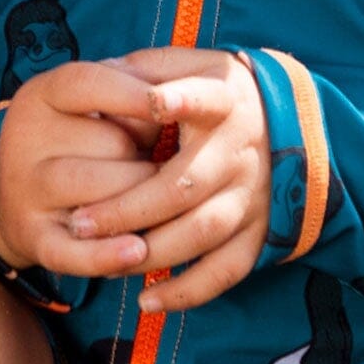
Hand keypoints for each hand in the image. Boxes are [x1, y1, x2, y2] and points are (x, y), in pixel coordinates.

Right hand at [0, 59, 168, 278]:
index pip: (88, 83)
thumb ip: (130, 90)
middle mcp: (26, 141)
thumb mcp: (92, 99)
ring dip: (137, 201)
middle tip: (157, 158)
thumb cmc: (79, 133)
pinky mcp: (33, 239)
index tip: (173, 100)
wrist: (17, 190)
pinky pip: (71, 253)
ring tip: (155, 197)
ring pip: (96, 197)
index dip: (133, 93)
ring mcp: (27, 193)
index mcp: (42, 94)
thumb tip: (183, 101)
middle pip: (107, 144)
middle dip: (145, 153)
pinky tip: (139, 251)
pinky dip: (107, 256)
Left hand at [64, 47, 271, 313]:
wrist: (284, 119)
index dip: (180, 100)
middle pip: (184, 185)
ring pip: (201, 232)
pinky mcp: (258, 231)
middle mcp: (241, 149)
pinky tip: (149, 299)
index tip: (152, 102)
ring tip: (104, 257)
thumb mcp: (191, 64)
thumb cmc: (214, 91)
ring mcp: (252, 194)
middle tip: (79, 221)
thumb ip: (147, 68)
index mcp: (224, 100)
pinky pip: (225, 271)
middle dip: (129, 208)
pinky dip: (189, 291)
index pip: (204, 98)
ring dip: (150, 252)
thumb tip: (100, 72)